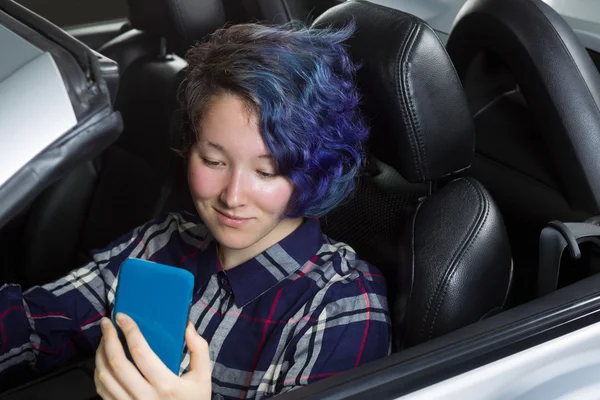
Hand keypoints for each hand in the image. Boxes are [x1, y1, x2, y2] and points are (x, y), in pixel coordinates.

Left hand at [94, 313, 210, 399]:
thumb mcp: (203, 378)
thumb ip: (199, 350)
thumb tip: (187, 327)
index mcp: (165, 385)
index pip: (140, 352)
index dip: (129, 330)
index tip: (122, 317)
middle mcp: (144, 397)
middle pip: (117, 362)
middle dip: (108, 338)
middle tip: (107, 323)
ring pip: (104, 376)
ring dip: (100, 354)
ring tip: (104, 339)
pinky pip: (101, 391)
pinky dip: (99, 372)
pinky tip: (103, 361)